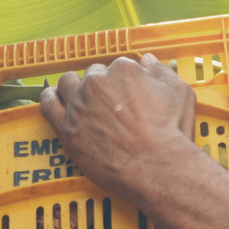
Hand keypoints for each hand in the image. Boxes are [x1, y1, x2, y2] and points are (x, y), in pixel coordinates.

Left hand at [39, 54, 196, 200]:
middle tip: (108, 107)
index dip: (121, 83)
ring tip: (81, 102)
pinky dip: (49, 98)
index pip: (116, 67)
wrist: (157, 168)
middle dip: (99, 87)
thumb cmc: (172, 134)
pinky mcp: (67, 128)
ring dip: (73, 89)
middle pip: (92, 76)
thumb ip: (162, 72)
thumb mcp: (181, 94)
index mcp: (123, 69)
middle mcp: (97, 82)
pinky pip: (48, 105)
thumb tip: (148, 60)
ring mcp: (79, 105)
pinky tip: (52, 98)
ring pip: (67, 85)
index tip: (125, 96)